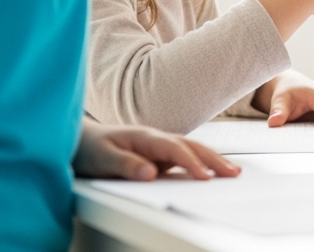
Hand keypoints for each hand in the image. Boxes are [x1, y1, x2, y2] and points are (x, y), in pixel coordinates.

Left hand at [74, 120, 239, 180]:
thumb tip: (151, 173)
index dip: (191, 163)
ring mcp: (158, 146)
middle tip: (233, 173)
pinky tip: (210, 171)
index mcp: (144, 137)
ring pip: (191, 149)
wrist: (80, 140)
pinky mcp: (158, 155)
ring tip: (231, 171)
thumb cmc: (90, 148)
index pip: (174, 149)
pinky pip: (184, 157)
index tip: (206, 177)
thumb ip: (126, 165)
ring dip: (212, 159)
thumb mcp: (102, 158)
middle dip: (214, 158)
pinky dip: (200, 162)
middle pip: (191, 146)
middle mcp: (156, 138)